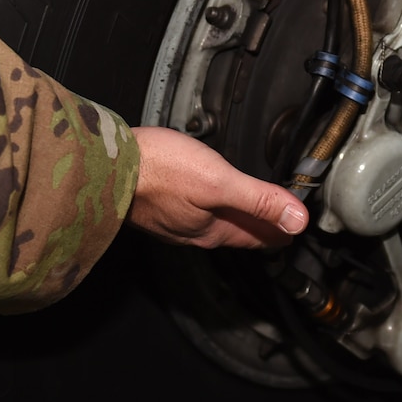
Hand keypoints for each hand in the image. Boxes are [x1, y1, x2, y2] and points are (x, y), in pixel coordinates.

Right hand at [127, 126, 307, 247]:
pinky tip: (203, 199)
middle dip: (259, 228)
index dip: (280, 233)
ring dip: (235, 218)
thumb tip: (296, 220)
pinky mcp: (155, 206)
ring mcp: (171, 221)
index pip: (257, 237)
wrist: (104, 165)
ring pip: (213, 222)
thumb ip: (259, 199)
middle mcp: (191, 231)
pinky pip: (191, 211)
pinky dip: (209, 207)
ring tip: (248, 215)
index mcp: (211, 230)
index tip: (295, 233)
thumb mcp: (219, 181)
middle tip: (279, 227)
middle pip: (236, 231)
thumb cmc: (156, 170)